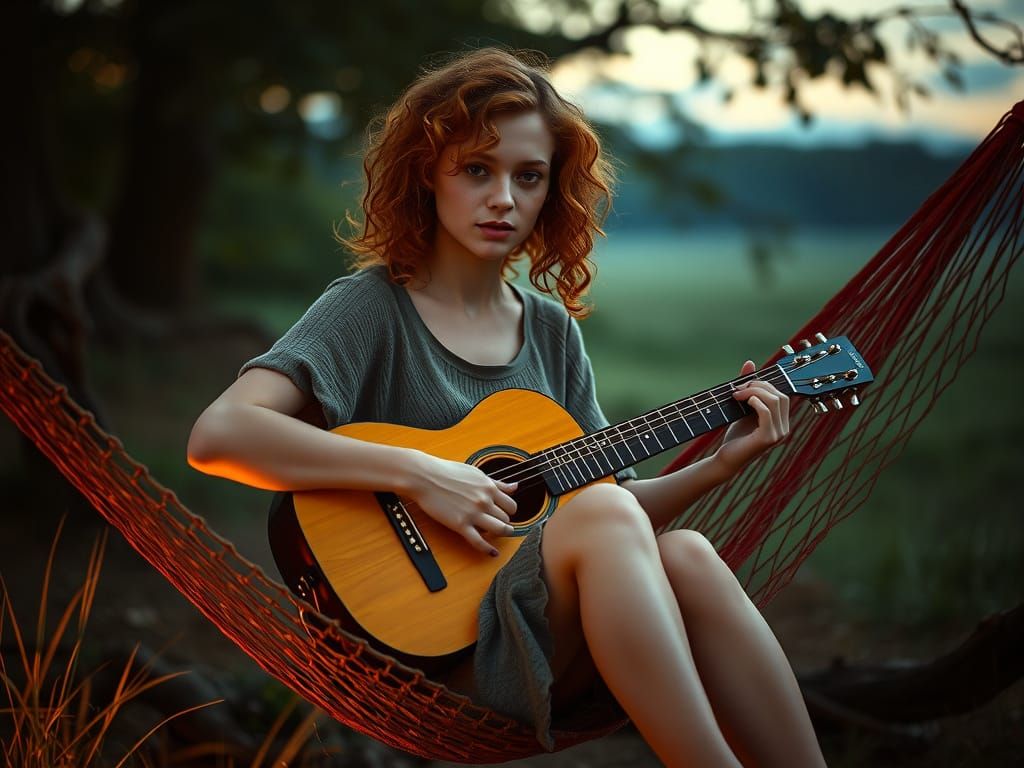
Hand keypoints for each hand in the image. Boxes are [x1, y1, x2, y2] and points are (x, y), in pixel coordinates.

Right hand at [404, 452, 517, 555]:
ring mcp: (473, 513)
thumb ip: (497, 483)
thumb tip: (515, 487)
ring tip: (500, 535)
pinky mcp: (460, 524)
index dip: (510, 512)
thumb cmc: (448, 472)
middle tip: (501, 525)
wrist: (425, 477)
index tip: (506, 514)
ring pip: (499, 529)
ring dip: (502, 534)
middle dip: (505, 523)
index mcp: (488, 487)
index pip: (511, 505)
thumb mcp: (477, 473)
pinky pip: (479, 541)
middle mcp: (484, 500)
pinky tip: (493, 552)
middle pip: (506, 519)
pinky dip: (488, 549)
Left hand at [715, 360, 789, 474]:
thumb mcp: (743, 408)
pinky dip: (755, 402)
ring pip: (775, 401)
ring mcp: (778, 434)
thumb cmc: (735, 435)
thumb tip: (750, 363)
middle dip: (759, 386)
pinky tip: (743, 402)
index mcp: (781, 421)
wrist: (726, 458)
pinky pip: (767, 413)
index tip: (744, 384)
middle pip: (780, 396)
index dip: (765, 384)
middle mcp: (783, 428)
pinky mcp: (768, 439)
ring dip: (754, 392)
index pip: (781, 395)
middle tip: (738, 388)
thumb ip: (748, 387)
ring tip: (737, 395)